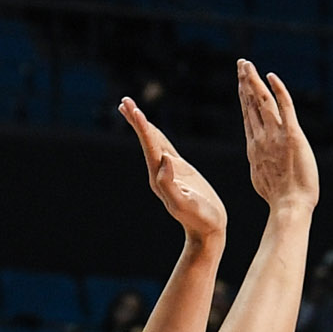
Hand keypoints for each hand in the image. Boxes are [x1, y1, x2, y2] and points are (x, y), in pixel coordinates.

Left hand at [121, 97, 225, 245]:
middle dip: (136, 120)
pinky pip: (164, 147)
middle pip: (146, 140)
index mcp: (159, 177)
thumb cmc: (200, 218)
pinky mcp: (179, 170)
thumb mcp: (185, 203)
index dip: (142, 127)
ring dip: (142, 124)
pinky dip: (155, 134)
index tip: (134, 110)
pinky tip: (151, 128)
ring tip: (131, 108)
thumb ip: (170, 184)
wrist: (208, 229)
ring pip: (153, 141)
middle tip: (124, 101)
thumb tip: (164, 160)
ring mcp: (168, 170)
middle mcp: (160, 171)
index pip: (149, 146)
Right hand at [236, 59, 317, 212]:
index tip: (241, 82)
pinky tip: (271, 76)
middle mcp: (261, 138)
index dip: (244, 97)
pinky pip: (284, 106)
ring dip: (253, 80)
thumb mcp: (263, 179)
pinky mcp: (292, 135)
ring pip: (261, 101)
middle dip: (245, 82)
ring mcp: (275, 135)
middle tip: (242, 64)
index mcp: (255, 147)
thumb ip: (261, 164)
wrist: (289, 206)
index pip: (248, 116)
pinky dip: (277, 90)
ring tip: (247, 65)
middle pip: (250, 104)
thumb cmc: (281, 199)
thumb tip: (260, 162)